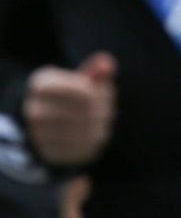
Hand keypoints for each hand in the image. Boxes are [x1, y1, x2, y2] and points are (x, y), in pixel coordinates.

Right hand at [24, 52, 116, 166]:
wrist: (41, 124)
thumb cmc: (68, 95)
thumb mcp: (77, 78)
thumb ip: (94, 70)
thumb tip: (107, 64)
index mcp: (42, 86)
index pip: (85, 90)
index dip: (101, 91)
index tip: (100, 92)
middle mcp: (36, 111)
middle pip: (88, 109)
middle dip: (103, 106)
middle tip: (105, 106)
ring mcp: (40, 134)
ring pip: (87, 129)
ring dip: (101, 123)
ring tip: (98, 118)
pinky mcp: (51, 153)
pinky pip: (83, 147)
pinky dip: (94, 138)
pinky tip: (92, 132)